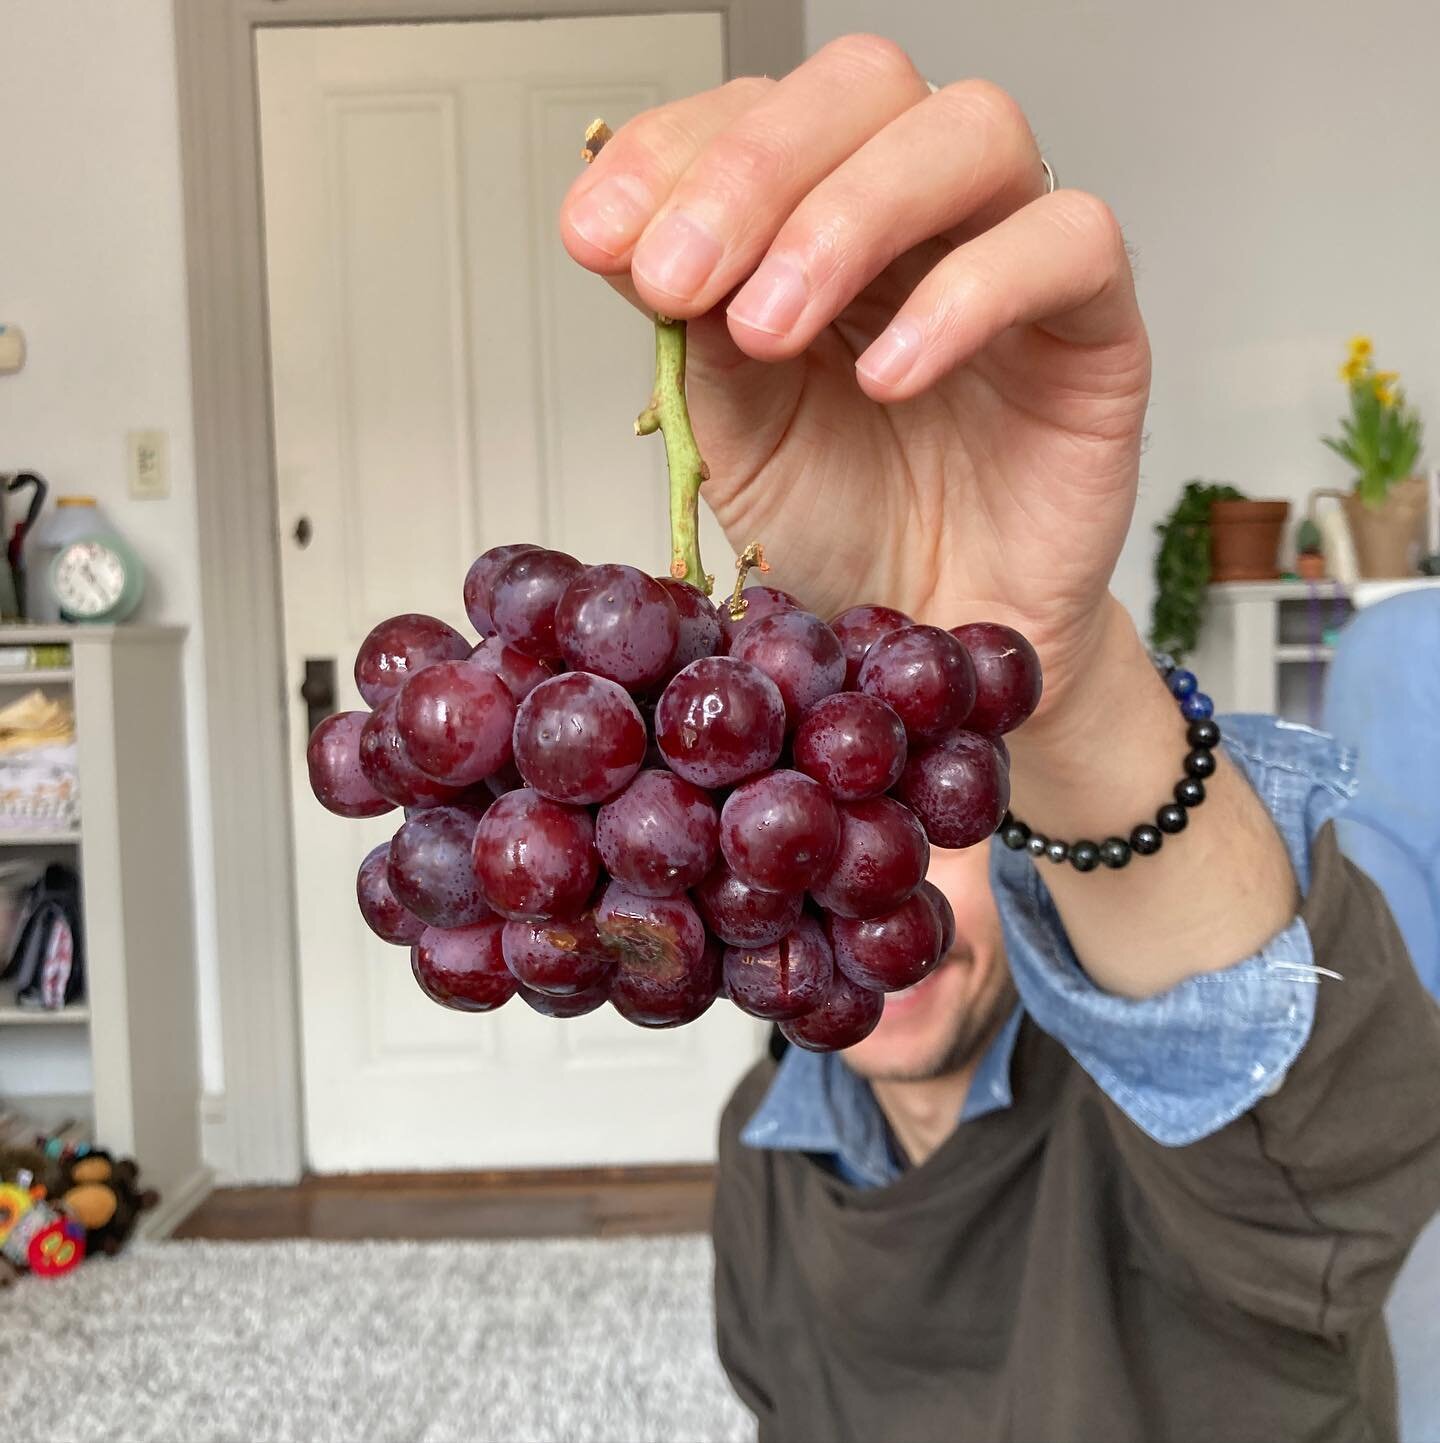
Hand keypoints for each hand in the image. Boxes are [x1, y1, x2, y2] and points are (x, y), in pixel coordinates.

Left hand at [560, 34, 1151, 725]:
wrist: (931, 641)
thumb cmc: (842, 530)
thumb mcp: (732, 430)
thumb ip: (692, 329)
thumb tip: (624, 235)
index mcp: (818, 219)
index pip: (755, 113)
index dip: (670, 151)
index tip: (599, 235)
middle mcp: (919, 216)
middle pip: (863, 85)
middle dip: (750, 170)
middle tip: (679, 276)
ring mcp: (1015, 257)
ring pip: (970, 130)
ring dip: (846, 216)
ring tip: (768, 327)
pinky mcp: (1099, 327)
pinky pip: (1068, 244)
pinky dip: (966, 296)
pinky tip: (884, 375)